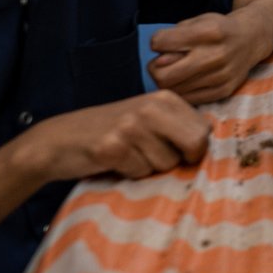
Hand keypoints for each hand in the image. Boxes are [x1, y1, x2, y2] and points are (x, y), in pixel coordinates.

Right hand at [13, 90, 210, 182]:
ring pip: (166, 163)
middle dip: (180, 160)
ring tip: (129, 155)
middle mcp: (151, 107)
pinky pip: (140, 172)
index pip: (205, 130)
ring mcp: (131, 126)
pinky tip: (114, 161)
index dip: (195, 149)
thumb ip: (178, 127)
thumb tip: (212, 149)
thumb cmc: (112, 132)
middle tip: (155, 158)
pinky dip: (130, 174)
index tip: (176, 152)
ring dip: (150, 167)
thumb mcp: (148, 119)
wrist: (60, 139)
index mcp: (165, 98)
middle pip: (195, 145)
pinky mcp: (113, 146)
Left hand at [148, 11, 272, 104]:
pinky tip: (188, 80)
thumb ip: (174, 37)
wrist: (251, 39)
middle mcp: (216, 55)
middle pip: (162, 75)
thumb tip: (158, 63)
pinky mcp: (223, 91)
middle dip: (155, 68)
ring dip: (168, 81)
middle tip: (162, 63)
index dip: (157, 42)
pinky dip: (182, 90)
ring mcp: (221, 76)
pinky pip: (188, 99)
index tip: (164, 42)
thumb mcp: (196, 22)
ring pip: (173, 90)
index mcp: (208, 31)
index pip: (160, 43)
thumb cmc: (217, 29)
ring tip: (177, 70)